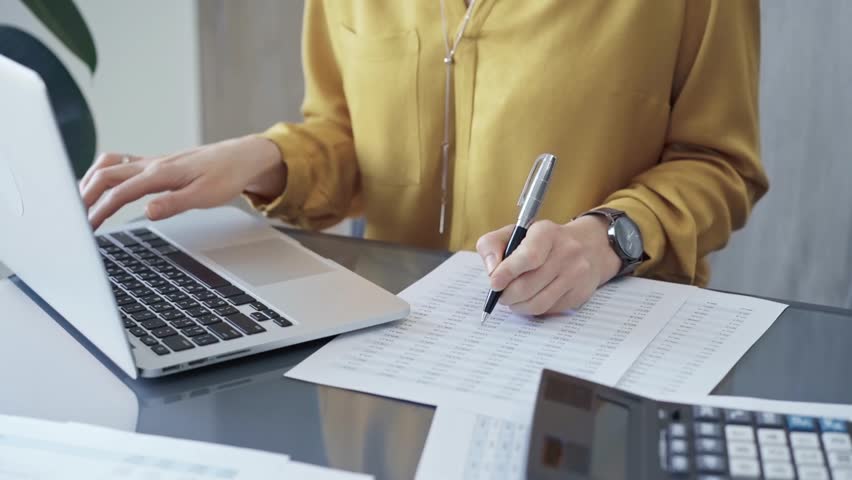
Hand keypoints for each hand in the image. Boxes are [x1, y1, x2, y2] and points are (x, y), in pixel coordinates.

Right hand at [79, 135, 284, 228]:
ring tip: (80, 202)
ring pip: (110, 164)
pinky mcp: (156, 163)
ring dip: (91, 180)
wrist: (242, 158)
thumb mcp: (206, 197)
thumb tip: (146, 212)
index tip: (86, 227)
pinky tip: (103, 186)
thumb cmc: (227, 176)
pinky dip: (105, 173)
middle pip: (105, 174)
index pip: (119, 192)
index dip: (99, 210)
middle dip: (85, 195)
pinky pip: (122, 162)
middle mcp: (152, 163)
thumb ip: (174, 204)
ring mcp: (152, 161)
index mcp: (161, 173)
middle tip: (74, 218)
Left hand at [475, 216, 622, 315]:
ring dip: (518, 306)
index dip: (507, 273)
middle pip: (528, 285)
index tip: (494, 283)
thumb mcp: (515, 232)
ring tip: (512, 299)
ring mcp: (576, 274)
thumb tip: (491, 270)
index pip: (528, 257)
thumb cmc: (541, 242)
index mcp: (546, 232)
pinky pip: (549, 310)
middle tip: (500, 294)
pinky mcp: (580, 293)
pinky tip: (530, 299)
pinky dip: (533, 309)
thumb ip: (492, 245)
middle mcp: (566, 252)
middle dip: (507, 295)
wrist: (587, 246)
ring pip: (538, 303)